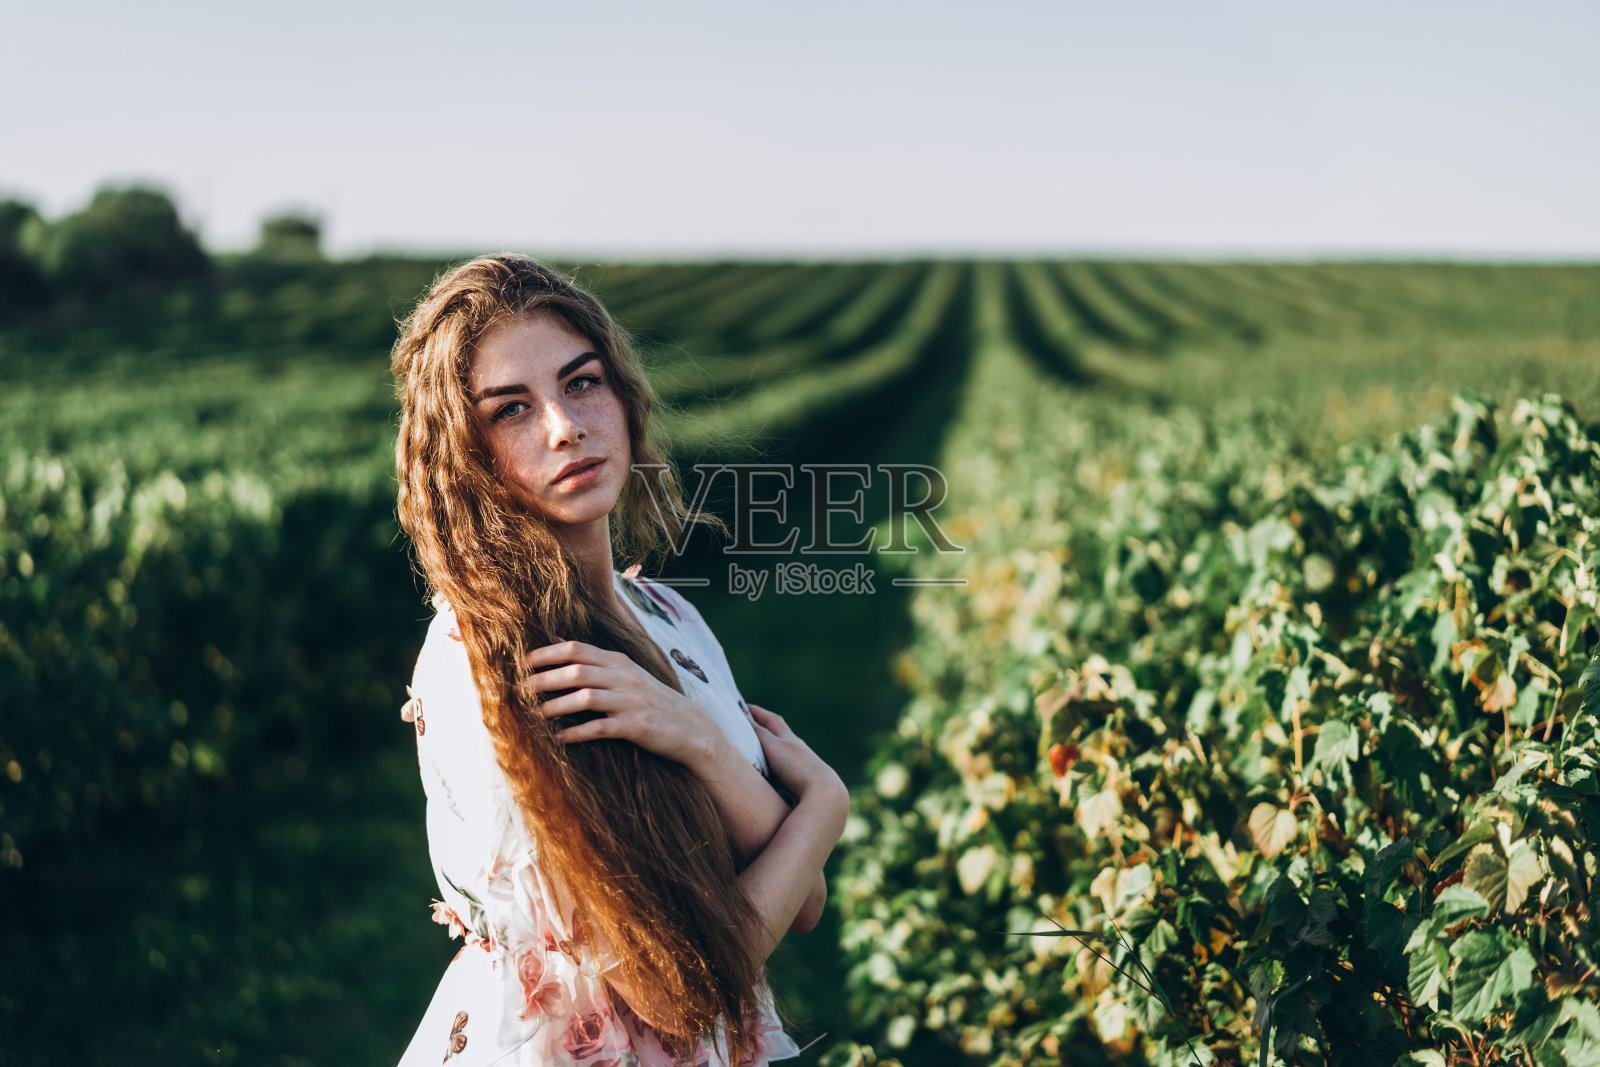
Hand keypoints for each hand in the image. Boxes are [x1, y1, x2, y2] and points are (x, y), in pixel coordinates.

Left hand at [521, 641, 721, 769]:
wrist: (691, 728)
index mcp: (619, 662)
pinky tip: (560, 738)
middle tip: (519, 689)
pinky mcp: (636, 726)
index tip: (522, 662)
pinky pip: (600, 728)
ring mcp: (631, 701)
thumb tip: (561, 643)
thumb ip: (597, 661)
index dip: (547, 654)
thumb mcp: (628, 674)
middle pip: (577, 671)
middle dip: (544, 679)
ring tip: (536, 714)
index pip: (577, 649)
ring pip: (586, 697)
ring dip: (556, 705)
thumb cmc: (652, 700)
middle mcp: (624, 677)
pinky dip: (577, 733)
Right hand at [746, 704, 844, 805]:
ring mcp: (799, 764)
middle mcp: (795, 748)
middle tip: (747, 722)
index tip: (742, 706)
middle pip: (778, 732)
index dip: (757, 712)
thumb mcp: (774, 746)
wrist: (822, 791)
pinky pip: (781, 767)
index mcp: (788, 737)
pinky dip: (772, 764)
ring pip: (781, 750)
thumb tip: (747, 720)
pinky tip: (767, 773)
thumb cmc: (797, 766)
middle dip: (763, 725)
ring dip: (768, 746)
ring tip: (753, 748)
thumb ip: (760, 733)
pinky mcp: (799, 780)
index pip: (771, 719)